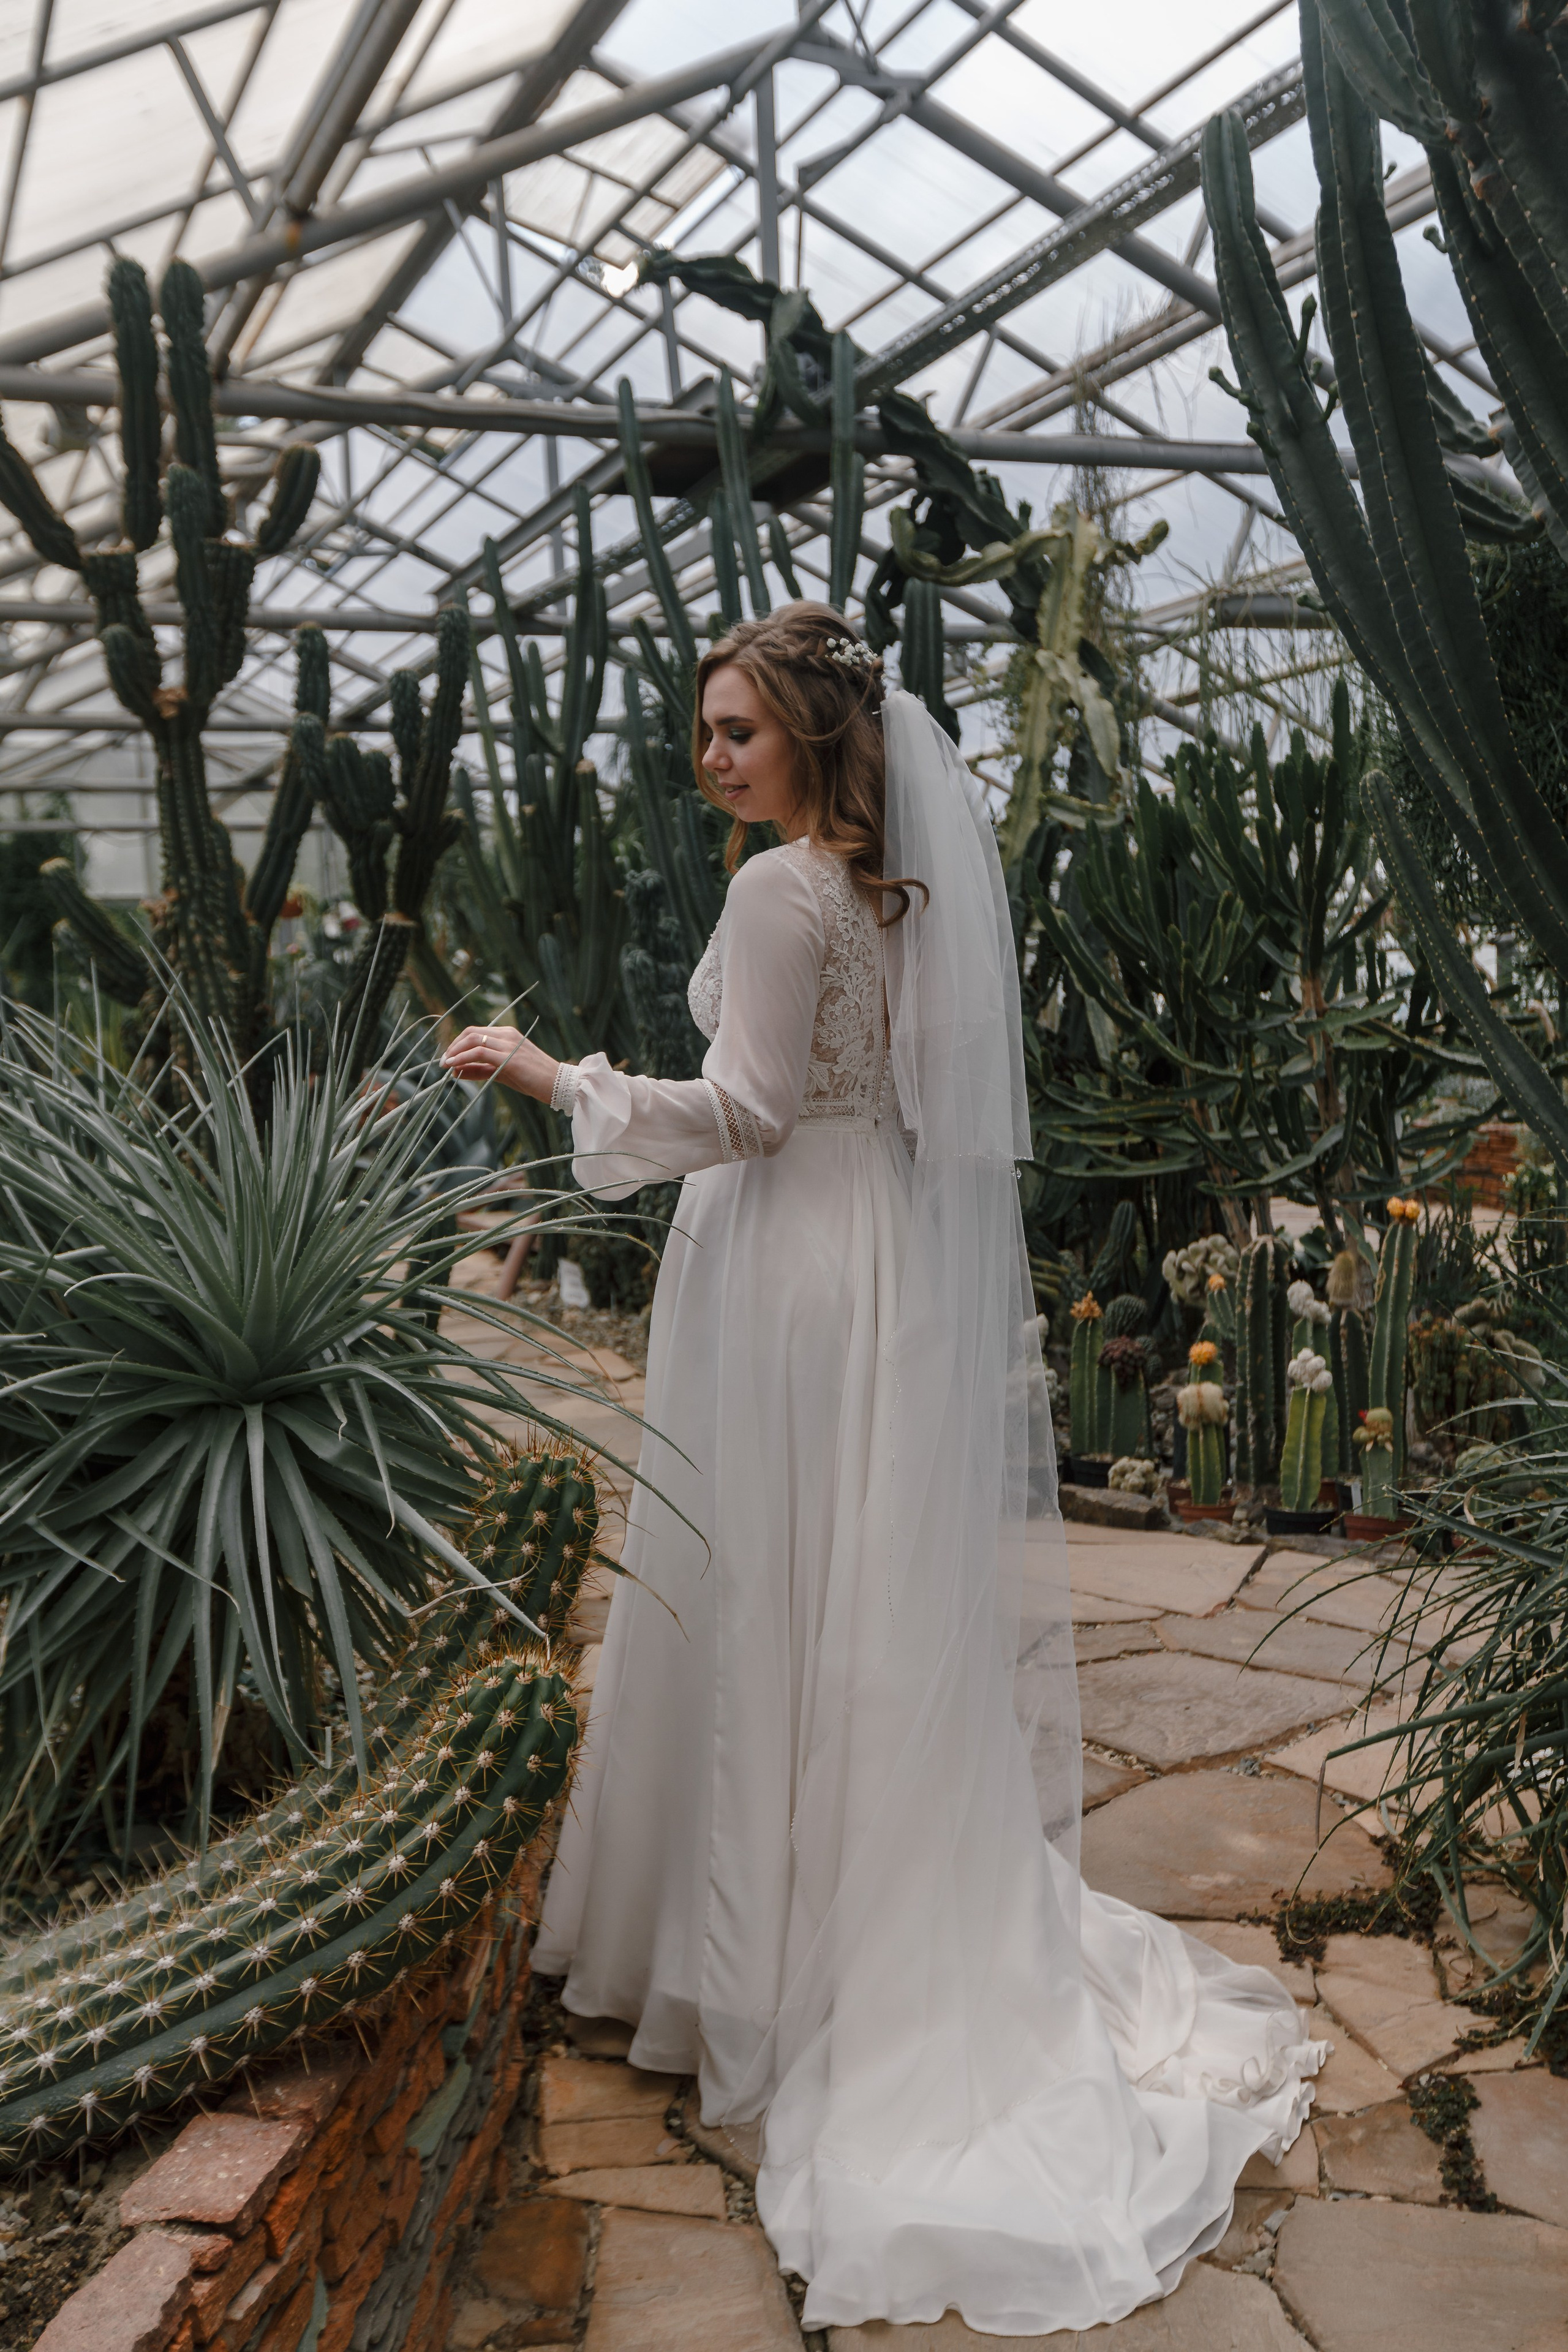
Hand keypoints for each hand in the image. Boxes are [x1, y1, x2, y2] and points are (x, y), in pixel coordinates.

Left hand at [441, 1025, 559, 1102]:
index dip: (458, 1044)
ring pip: (472, 1040)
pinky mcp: (509, 1057)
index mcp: (508, 1035)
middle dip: (453, 1046)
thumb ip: (480, 1070)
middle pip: (471, 1032)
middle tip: (443, 1061)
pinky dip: (463, 1058)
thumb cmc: (533, 1080)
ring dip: (455, 1052)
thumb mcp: (503, 1073)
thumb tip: (456, 1071)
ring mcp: (508, 1044)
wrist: (558, 1084)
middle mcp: (507, 1035)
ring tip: (445, 1065)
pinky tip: (454, 1067)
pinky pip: (479, 1052)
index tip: (448, 1058)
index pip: (476, 1032)